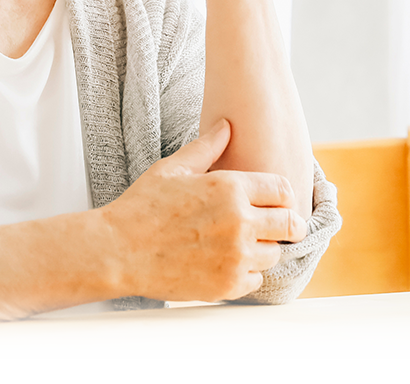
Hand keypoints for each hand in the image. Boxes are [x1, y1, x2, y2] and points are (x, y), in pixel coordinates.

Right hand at [100, 118, 305, 301]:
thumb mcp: (173, 168)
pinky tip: (226, 262)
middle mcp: (239, 221)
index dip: (284, 196)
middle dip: (288, 225)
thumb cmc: (142, 206)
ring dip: (264, 249)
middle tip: (277, 227)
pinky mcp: (227, 284)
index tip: (278, 202)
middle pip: (291, 225)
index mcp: (229, 187)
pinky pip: (256, 280)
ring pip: (275, 254)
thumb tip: (227, 124)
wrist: (118, 250)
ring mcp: (235, 256)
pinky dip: (247, 273)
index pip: (283, 190)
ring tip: (241, 244)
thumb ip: (207, 147)